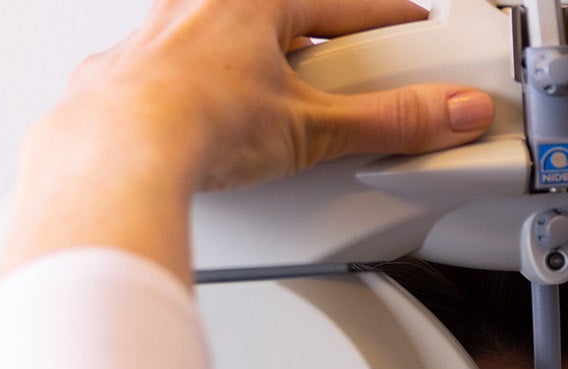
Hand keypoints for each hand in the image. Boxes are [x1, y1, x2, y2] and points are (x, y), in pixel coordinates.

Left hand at [1, 0, 495, 277]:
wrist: (117, 154)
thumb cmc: (197, 119)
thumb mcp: (318, 127)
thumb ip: (393, 121)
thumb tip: (450, 111)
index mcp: (248, 2)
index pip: (340, 4)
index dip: (386, 19)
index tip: (413, 27)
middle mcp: (194, 9)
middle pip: (277, 18)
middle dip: (315, 44)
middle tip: (347, 71)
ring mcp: (153, 41)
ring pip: (221, 44)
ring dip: (254, 68)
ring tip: (281, 109)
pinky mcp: (122, 79)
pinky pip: (174, 77)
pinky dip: (201, 96)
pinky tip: (215, 128)